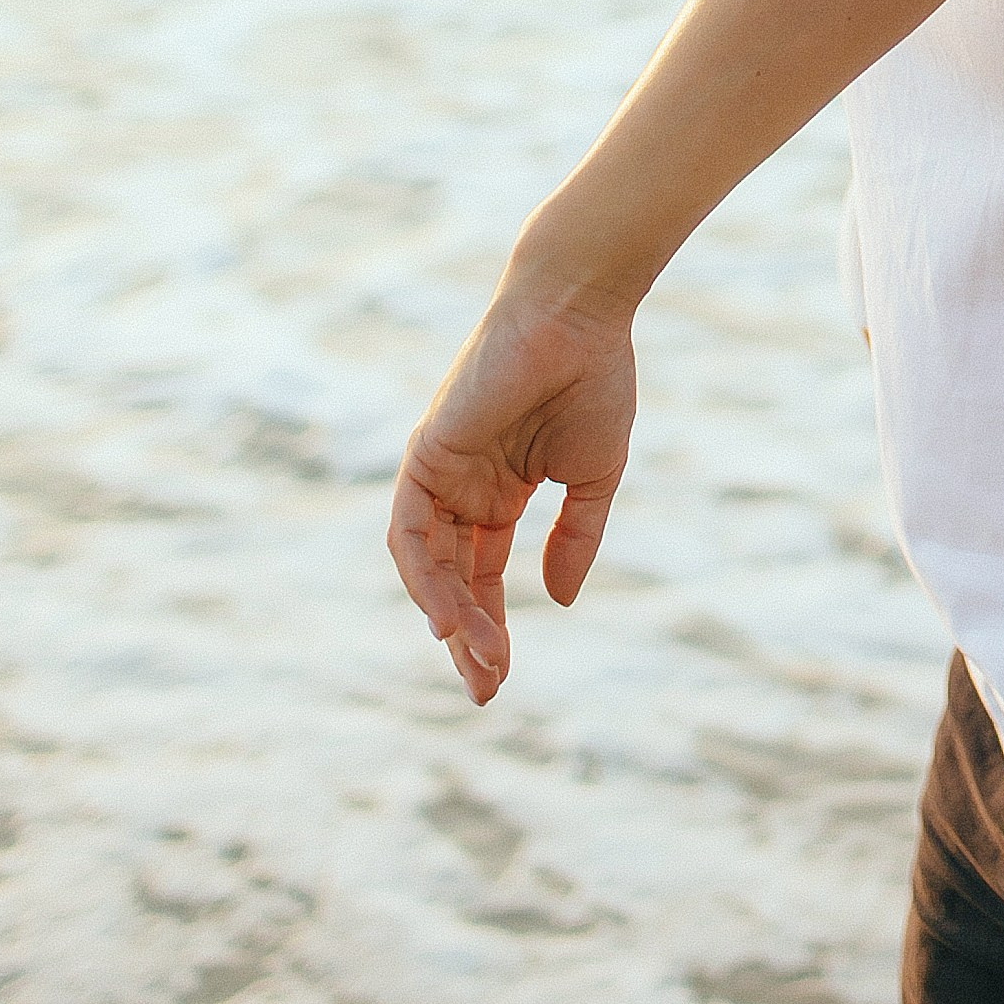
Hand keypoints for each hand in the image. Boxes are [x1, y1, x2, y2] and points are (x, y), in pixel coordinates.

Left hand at [386, 271, 638, 705]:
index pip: (482, 574)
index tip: (501, 678)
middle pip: (451, 580)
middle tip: (486, 689)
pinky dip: (422, 576)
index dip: (492, 627)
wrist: (578, 315)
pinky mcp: (425, 453)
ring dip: (449, 616)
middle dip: (467, 637)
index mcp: (500, 491)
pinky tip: (445, 617)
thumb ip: (574, 539)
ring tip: (476, 660)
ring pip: (428, 564)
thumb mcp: (593, 478)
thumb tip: (557, 602)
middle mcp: (462, 486)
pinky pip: (410, 529)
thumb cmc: (593, 381)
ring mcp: (440, 471)